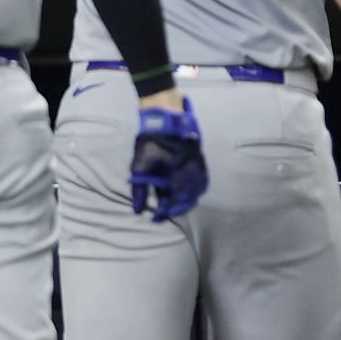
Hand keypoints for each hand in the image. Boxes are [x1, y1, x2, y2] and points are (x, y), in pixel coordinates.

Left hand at [129, 98, 207, 222]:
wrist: (167, 121)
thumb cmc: (151, 142)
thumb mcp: (140, 166)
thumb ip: (140, 191)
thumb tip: (138, 210)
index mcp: (176, 175)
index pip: (173, 202)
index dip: (164, 213)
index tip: (155, 219)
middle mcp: (191, 174)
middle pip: (187, 200)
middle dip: (175, 209)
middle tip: (163, 214)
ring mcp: (199, 168)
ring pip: (196, 193)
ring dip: (185, 202)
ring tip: (174, 206)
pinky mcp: (201, 163)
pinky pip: (202, 183)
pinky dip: (194, 192)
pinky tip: (186, 193)